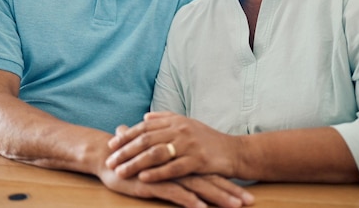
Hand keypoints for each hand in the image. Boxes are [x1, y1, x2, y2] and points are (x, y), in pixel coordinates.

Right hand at [98, 165, 252, 207]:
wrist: (108, 156)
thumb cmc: (136, 163)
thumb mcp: (160, 167)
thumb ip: (175, 166)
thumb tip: (192, 176)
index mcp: (182, 162)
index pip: (210, 173)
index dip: (229, 183)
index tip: (249, 194)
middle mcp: (178, 167)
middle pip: (209, 180)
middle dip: (230, 192)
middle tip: (250, 202)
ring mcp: (166, 174)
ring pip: (196, 186)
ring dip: (216, 196)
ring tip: (234, 206)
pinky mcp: (152, 182)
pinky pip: (173, 192)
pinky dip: (188, 200)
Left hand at [106, 112, 237, 182]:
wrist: (234, 151)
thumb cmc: (208, 140)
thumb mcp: (187, 124)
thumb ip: (165, 120)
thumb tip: (144, 117)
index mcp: (175, 121)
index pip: (144, 127)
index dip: (126, 135)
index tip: (111, 144)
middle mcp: (180, 130)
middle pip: (146, 139)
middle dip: (125, 151)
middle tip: (110, 160)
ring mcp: (189, 145)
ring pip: (156, 153)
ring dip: (135, 163)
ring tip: (121, 171)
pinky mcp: (198, 160)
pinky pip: (173, 168)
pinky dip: (157, 173)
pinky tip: (143, 178)